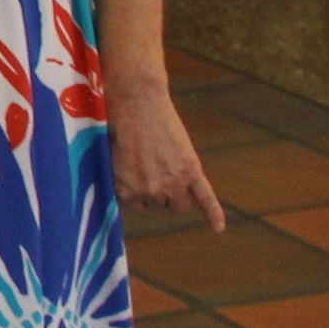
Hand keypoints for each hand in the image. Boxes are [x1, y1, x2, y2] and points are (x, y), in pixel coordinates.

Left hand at [107, 81, 223, 231]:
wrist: (137, 99)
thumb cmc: (117, 124)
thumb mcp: (110, 158)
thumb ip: (120, 181)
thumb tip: (124, 198)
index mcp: (126, 191)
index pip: (134, 208)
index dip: (134, 191)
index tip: (132, 175)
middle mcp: (151, 192)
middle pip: (157, 205)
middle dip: (154, 190)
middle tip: (148, 162)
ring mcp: (174, 183)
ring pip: (178, 205)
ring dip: (174, 194)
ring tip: (165, 166)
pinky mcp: (192, 170)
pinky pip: (206, 198)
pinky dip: (213, 213)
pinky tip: (218, 228)